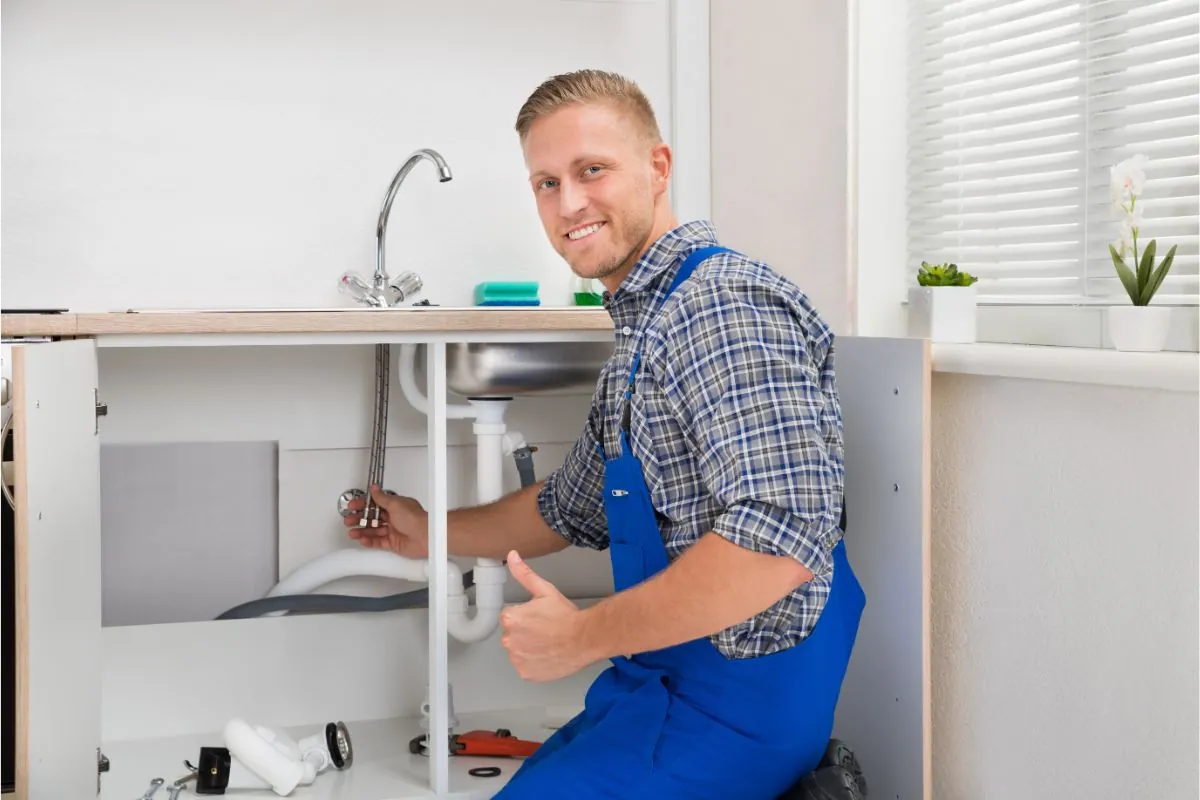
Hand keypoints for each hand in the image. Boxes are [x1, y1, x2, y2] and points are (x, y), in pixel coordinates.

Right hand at [343, 485, 429, 559]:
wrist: (426, 536)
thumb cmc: (415, 519)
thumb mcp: (395, 504)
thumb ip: (382, 497)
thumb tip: (374, 488)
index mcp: (395, 506)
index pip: (375, 504)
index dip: (363, 505)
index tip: (352, 506)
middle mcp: (394, 518)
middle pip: (372, 518)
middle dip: (359, 519)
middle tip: (349, 521)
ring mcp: (393, 531)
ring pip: (373, 531)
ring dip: (362, 531)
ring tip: (352, 532)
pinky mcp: (393, 543)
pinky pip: (378, 542)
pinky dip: (369, 541)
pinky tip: (362, 540)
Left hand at [499, 551, 590, 681]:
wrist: (585, 638)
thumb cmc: (566, 616)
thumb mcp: (545, 590)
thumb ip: (524, 574)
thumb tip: (512, 556)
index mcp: (510, 618)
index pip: (510, 617)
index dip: (527, 616)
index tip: (540, 618)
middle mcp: (509, 640)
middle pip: (513, 635)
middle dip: (526, 632)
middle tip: (546, 630)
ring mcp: (517, 659)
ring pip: (519, 651)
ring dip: (529, 648)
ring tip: (548, 643)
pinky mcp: (526, 674)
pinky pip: (525, 667)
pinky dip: (534, 663)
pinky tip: (547, 655)